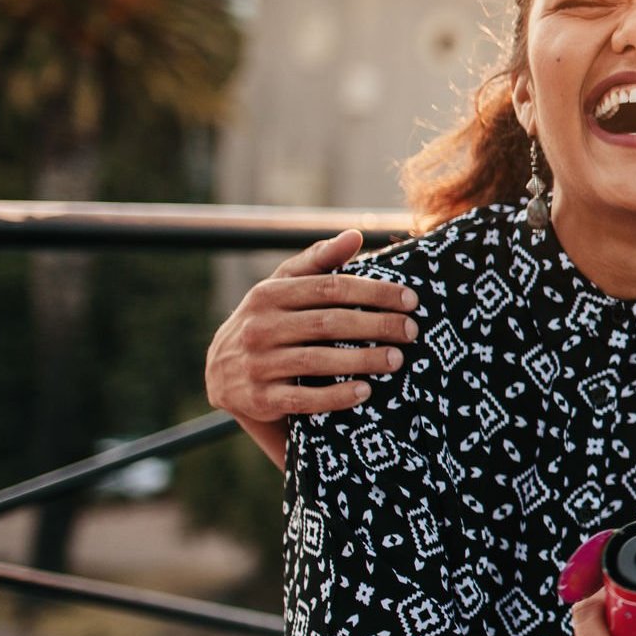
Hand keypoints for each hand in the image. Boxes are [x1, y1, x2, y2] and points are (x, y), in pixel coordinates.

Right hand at [206, 230, 417, 420]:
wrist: (223, 373)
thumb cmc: (269, 321)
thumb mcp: (284, 287)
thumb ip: (318, 261)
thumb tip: (356, 235)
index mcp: (268, 294)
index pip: (329, 287)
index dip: (373, 292)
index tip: (410, 299)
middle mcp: (259, 327)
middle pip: (328, 323)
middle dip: (376, 325)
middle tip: (411, 330)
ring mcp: (257, 364)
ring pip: (317, 361)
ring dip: (362, 359)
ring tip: (397, 359)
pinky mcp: (259, 399)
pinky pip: (302, 400)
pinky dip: (336, 396)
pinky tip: (366, 391)